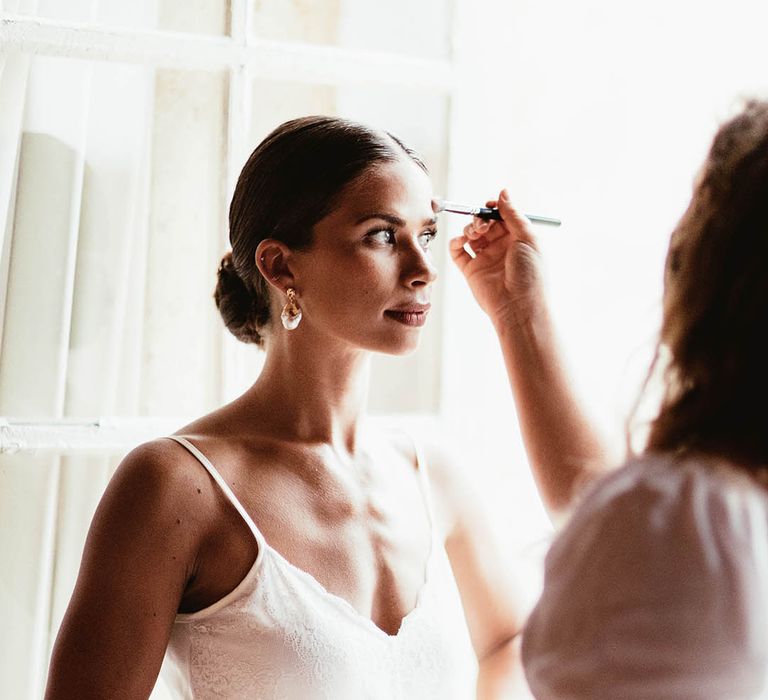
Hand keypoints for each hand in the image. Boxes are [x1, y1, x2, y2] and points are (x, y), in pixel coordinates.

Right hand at [449, 189, 544, 327]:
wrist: (518, 307)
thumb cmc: (530, 274)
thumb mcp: (527, 238)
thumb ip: (513, 214)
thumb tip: (503, 192)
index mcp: (518, 239)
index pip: (503, 216)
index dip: (495, 208)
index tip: (489, 206)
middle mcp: (501, 247)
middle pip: (486, 223)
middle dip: (481, 218)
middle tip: (483, 224)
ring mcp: (485, 259)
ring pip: (471, 234)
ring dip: (470, 228)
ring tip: (476, 234)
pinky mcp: (471, 271)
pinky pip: (458, 252)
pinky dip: (456, 242)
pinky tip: (462, 241)